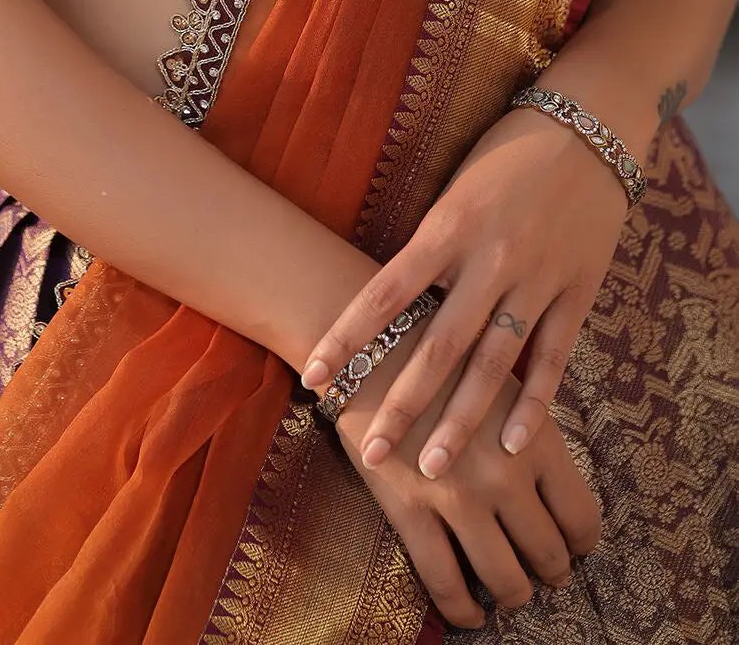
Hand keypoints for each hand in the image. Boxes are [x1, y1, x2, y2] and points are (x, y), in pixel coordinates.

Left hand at [299, 103, 629, 478]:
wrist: (587, 125)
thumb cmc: (505, 152)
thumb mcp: (454, 188)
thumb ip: (430, 246)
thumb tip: (390, 302)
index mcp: (446, 227)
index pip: (382, 294)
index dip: (346, 340)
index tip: (313, 378)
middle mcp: (488, 259)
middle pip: (436, 346)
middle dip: (400, 404)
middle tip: (371, 454)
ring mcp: (536, 278)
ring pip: (492, 364)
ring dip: (460, 421)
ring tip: (432, 467)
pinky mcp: (578, 290)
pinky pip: (553, 357)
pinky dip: (534, 404)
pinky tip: (510, 444)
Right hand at [319, 315, 601, 630]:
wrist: (376, 342)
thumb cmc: (446, 355)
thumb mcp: (505, 380)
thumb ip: (531, 429)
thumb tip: (551, 481)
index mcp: (535, 440)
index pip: (580, 517)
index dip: (581, 543)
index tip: (572, 546)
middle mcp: (505, 475)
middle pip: (547, 554)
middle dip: (551, 572)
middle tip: (546, 573)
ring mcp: (457, 497)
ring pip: (504, 578)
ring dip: (513, 594)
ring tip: (511, 593)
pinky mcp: (411, 509)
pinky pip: (444, 581)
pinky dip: (462, 611)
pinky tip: (469, 616)